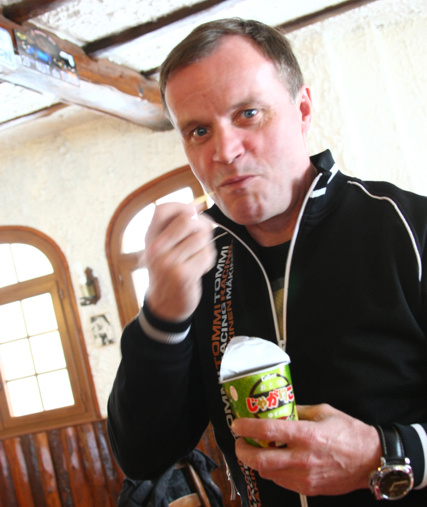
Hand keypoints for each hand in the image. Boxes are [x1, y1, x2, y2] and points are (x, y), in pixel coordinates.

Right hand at [144, 202, 215, 321]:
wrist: (164, 306)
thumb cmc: (167, 272)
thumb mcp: (161, 248)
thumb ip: (174, 227)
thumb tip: (197, 206)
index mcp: (149, 238)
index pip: (162, 209)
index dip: (182, 206)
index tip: (192, 214)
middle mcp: (155, 248)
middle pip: (187, 220)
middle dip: (202, 225)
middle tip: (203, 235)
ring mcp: (168, 262)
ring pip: (201, 237)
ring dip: (206, 246)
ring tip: (198, 256)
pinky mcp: (183, 275)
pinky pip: (206, 255)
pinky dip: (208, 260)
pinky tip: (199, 268)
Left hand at [232, 403, 381, 495]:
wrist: (371, 461)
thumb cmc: (350, 433)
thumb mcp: (323, 412)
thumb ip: (299, 411)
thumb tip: (280, 408)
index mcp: (306, 435)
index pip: (268, 431)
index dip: (247, 428)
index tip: (236, 424)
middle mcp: (303, 458)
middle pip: (261, 461)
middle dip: (243, 453)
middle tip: (239, 443)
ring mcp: (305, 477)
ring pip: (268, 474)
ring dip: (257, 463)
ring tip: (256, 451)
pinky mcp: (309, 488)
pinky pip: (282, 482)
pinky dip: (273, 472)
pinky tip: (275, 461)